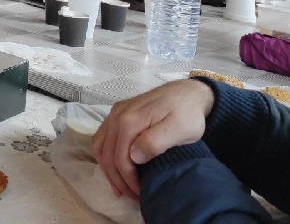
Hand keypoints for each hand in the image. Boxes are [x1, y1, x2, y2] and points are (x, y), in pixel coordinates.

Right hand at [92, 79, 214, 200]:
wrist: (189, 93)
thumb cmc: (187, 114)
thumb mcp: (179, 130)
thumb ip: (155, 142)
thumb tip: (133, 157)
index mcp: (130, 121)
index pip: (119, 158)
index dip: (128, 180)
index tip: (140, 194)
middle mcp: (117, 116)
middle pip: (107, 154)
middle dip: (117, 179)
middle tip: (132, 196)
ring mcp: (115, 113)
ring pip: (100, 146)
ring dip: (107, 168)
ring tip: (120, 186)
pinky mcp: (118, 113)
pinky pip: (102, 137)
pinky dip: (104, 154)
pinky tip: (113, 165)